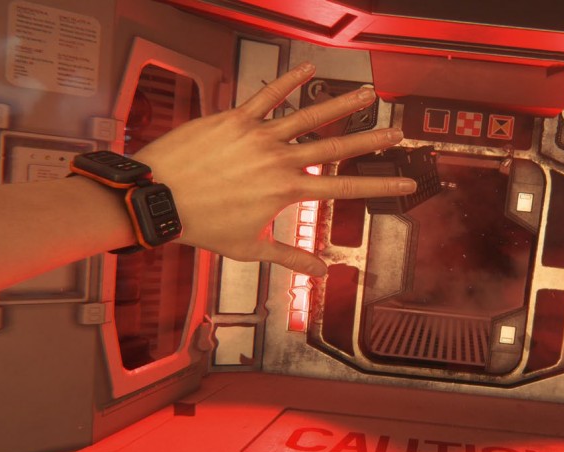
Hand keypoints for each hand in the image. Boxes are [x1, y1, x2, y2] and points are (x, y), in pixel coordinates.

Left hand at [133, 62, 414, 276]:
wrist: (157, 198)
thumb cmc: (200, 226)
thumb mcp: (249, 247)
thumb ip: (289, 256)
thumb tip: (322, 272)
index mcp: (286, 190)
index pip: (345, 187)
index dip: (380, 185)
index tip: (406, 182)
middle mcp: (279, 159)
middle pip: (336, 146)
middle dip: (371, 139)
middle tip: (397, 132)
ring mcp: (258, 135)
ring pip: (308, 116)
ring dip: (340, 103)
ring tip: (366, 94)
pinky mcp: (235, 119)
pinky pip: (266, 95)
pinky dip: (288, 81)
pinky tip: (308, 68)